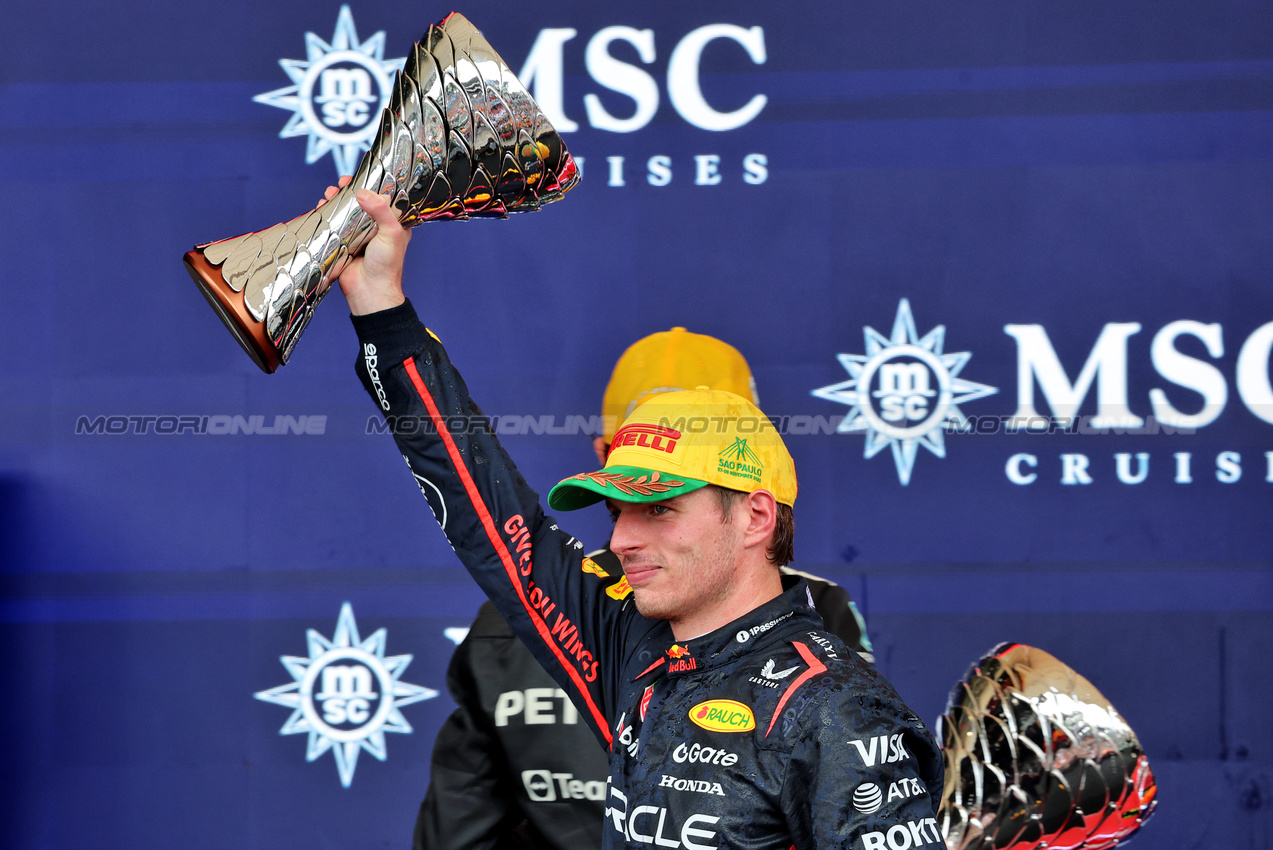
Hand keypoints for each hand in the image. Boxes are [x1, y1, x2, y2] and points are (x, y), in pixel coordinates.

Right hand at [320, 175, 410, 315]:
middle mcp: (377, 229)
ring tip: (330, 193)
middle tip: (342, 183)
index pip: (384, 199)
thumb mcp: (391, 233)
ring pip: (347, 212)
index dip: (373, 186)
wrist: (370, 292)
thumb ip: (380, 211)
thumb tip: (362, 192)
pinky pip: (335, 225)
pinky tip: (322, 206)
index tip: (362, 176)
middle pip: (362, 203)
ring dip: (337, 201)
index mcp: (393, 225)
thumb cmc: (386, 266)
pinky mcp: (344, 243)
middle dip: (351, 191)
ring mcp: (359, 236)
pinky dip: (328, 214)